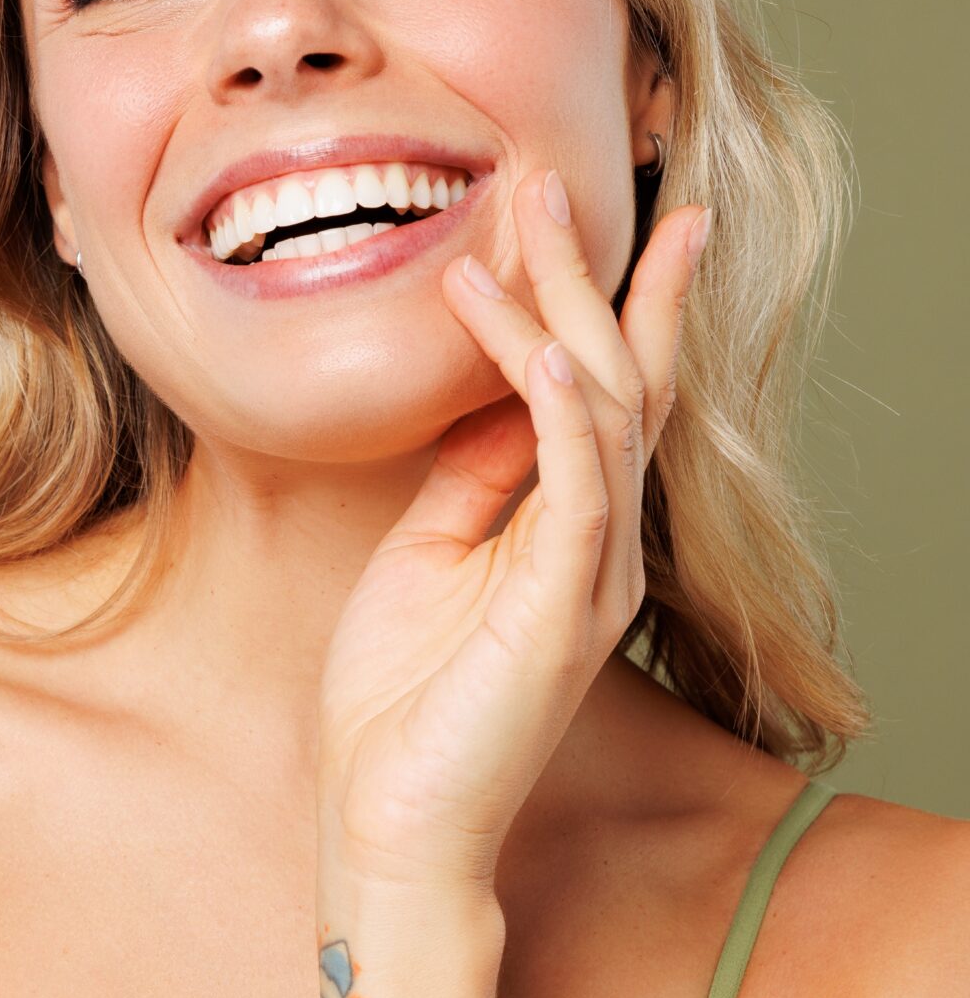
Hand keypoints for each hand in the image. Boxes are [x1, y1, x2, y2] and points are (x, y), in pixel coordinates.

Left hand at [314, 165, 709, 895]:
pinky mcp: (558, 617)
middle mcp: (597, 544)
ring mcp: (588, 579)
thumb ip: (472, 478)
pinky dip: (560, 418)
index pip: (600, 391)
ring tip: (520, 226)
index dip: (608, 299)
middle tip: (549, 178)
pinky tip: (541, 352)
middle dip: (585, 274)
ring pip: (597, 416)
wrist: (387, 819)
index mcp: (566, 530)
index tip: (602, 208)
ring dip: (555, 314)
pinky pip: (576, 497)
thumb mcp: (428, 557)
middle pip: (610, 379)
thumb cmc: (401, 699)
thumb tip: (491, 393)